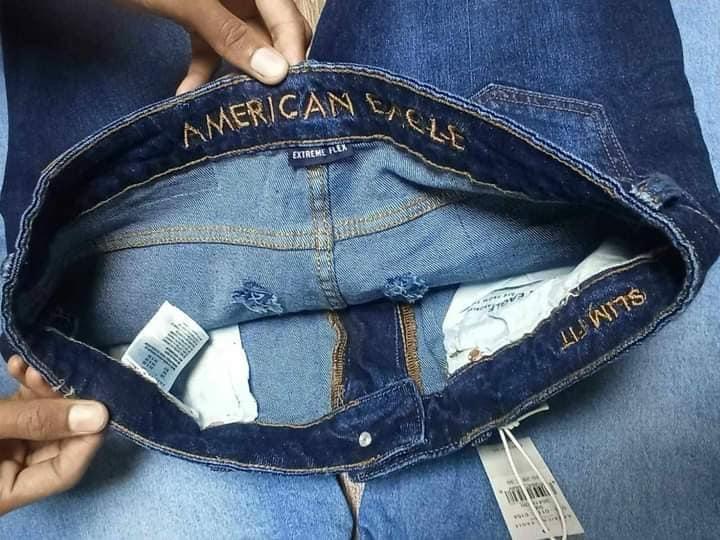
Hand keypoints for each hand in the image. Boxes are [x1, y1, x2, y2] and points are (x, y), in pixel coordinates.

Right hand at [0, 355, 107, 515]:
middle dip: (62, 402)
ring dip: (43, 389)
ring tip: (34, 365)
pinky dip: (24, 389)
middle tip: (63, 372)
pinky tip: (19, 365)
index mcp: (5, 493)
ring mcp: (4, 450)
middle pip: (57, 441)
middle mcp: (9, 475)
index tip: (99, 404)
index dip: (87, 438)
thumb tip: (98, 415)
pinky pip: (21, 410)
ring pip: (41, 420)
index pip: (66, 470)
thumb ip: (35, 421)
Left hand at [126, 0, 311, 93]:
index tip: (287, 91)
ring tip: (229, 105)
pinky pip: (211, 48)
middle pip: (274, 34)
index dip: (292, 54)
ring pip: (244, 46)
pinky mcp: (199, 17)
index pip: (289, 19)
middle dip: (268, 70)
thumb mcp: (190, 1)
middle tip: (264, 106)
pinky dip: (201, 71)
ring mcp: (224, 4)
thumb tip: (276, 73)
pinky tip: (187, 94)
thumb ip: (231, 34)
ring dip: (235, 76)